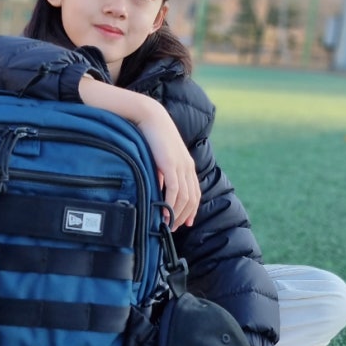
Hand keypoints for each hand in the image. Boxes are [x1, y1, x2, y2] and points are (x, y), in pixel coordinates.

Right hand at [135, 105, 199, 228]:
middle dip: (184, 216)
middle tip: (173, 228)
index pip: (195, 193)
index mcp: (187, 165)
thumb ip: (162, 172)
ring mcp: (181, 166)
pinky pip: (174, 190)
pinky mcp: (171, 165)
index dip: (192, 210)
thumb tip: (158, 187)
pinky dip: (170, 204)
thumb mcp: (161, 156)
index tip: (185, 223)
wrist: (150, 117)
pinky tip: (164, 213)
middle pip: (192, 199)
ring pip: (184, 198)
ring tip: (168, 225)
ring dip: (176, 214)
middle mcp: (187, 167)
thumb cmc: (152, 135)